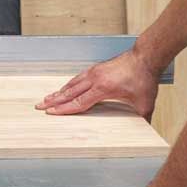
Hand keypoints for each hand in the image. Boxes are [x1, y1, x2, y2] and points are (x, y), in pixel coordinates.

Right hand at [36, 49, 159, 119]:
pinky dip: (69, 84)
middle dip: (54, 101)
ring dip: (59, 92)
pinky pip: (78, 78)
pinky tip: (65, 88)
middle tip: (40, 105)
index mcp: (103, 88)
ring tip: (48, 98)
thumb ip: (143, 118)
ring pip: (72, 84)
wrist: (146, 56)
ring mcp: (95, 72)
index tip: (52, 112)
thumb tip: (145, 130)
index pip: (79, 102)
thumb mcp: (145, 102)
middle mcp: (95, 79)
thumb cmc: (144, 78)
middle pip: (69, 92)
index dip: (64, 109)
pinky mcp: (97, 68)